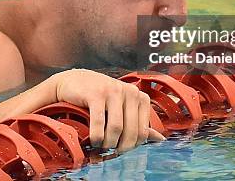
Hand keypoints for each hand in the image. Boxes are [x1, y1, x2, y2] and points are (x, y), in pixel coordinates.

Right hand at [50, 69, 165, 151]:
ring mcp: (114, 91)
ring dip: (107, 143)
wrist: (74, 82)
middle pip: (131, 131)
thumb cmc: (100, 97)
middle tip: (110, 152)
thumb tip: (160, 139)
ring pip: (116, 128)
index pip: (143, 131)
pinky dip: (97, 136)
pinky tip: (94, 140)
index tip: (120, 150)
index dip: (132, 146)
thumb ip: (139, 122)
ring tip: (100, 146)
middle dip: (120, 147)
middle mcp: (130, 92)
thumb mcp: (122, 107)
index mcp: (140, 97)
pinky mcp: (97, 93)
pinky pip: (100, 122)